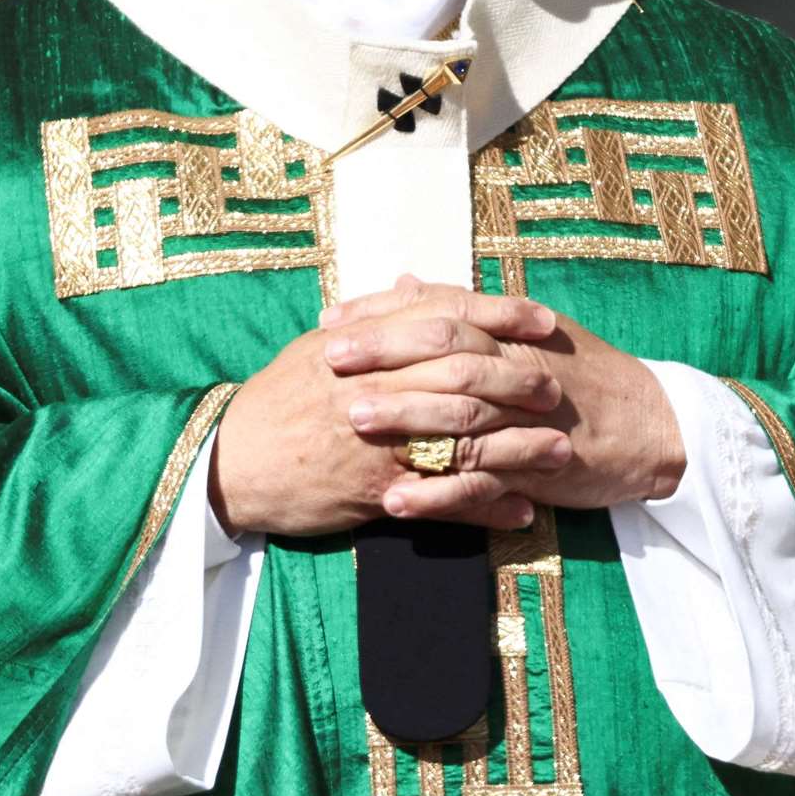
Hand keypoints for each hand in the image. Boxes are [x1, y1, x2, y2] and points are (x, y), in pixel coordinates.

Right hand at [208, 281, 570, 537]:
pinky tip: (522, 510)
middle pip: (465, 377)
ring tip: (561, 452)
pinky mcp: (379, 491)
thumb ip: (375, 319)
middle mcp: (379, 388)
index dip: (499, 315)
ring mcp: (382, 442)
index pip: (446, 318)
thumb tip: (415, 285)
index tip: (542, 318)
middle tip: (559, 385)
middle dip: (519, 380)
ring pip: (465, 440)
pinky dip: (488, 507)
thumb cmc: (277, 401)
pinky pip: (445, 501)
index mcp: (367, 347)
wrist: (232, 463)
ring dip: (518, 448)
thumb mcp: (320, 349)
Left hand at [321, 279, 685, 520]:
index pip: (440, 309)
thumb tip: (407, 282)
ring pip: (459, 411)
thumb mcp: (530, 333)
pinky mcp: (539, 468)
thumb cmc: (587, 376)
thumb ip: (465, 312)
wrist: (656, 425)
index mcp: (513, 330)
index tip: (332, 322)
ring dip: (403, 416)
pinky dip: (437, 493)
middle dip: (383, 353)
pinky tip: (395, 501)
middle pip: (445, 349)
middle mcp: (519, 364)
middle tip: (328, 361)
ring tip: (349, 421)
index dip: (383, 313)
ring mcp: (529, 417)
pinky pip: (482, 481)